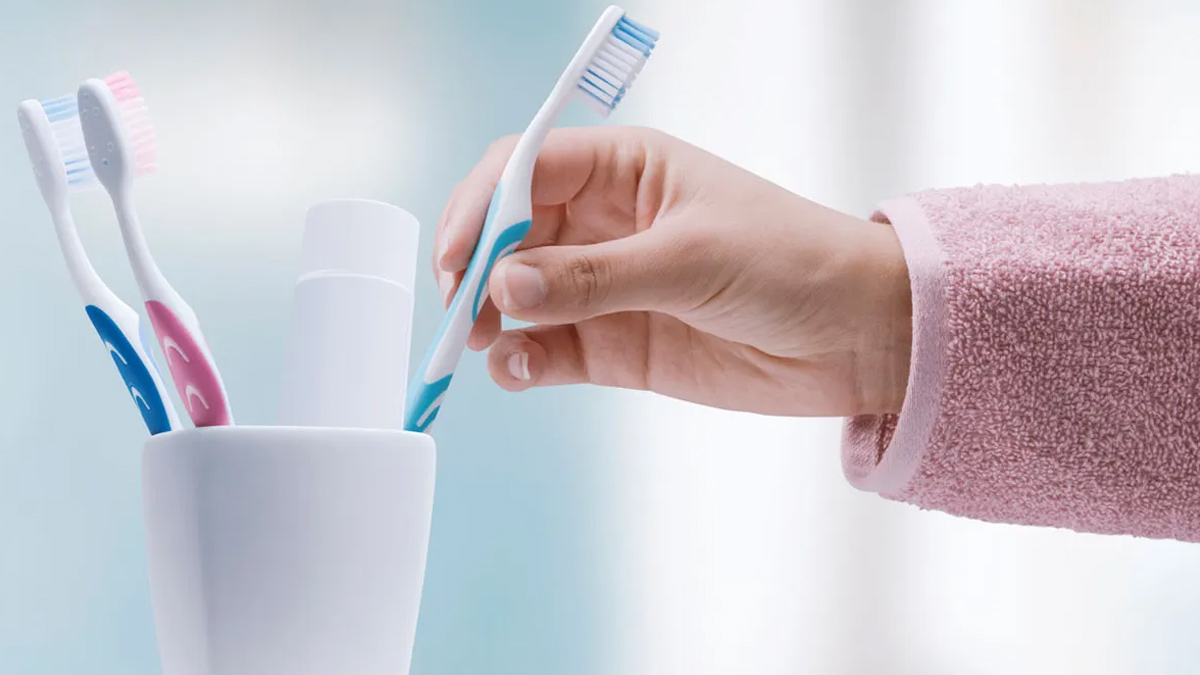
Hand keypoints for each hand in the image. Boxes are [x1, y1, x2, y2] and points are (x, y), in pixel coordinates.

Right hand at [434, 127, 910, 415]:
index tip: (458, 256)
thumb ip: (594, 276)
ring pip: (519, 295)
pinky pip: (548, 349)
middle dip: (475, 268)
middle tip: (461, 310)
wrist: (859, 337)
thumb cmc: (793, 263)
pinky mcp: (615, 344)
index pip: (523, 169)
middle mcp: (604, 222)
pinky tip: (516, 369)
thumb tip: (504, 285)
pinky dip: (522, 360)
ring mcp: (606, 286)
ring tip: (485, 345)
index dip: (480, 207)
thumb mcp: (691, 258)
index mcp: (624, 169)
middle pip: (507, 233)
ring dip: (490, 318)